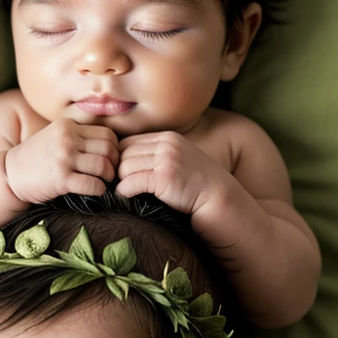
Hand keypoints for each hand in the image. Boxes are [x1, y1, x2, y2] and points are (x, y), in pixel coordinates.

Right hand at [4, 119, 118, 203]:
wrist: (9, 174)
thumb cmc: (36, 158)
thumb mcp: (55, 137)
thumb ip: (78, 137)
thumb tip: (111, 146)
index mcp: (68, 126)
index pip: (107, 134)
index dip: (115, 149)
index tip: (111, 160)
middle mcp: (67, 138)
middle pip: (109, 149)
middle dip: (114, 163)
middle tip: (110, 174)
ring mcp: (64, 158)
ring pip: (103, 166)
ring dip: (108, 178)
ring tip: (103, 182)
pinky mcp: (61, 179)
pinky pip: (92, 184)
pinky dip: (99, 190)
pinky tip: (96, 191)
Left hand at [115, 131, 229, 215]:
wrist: (218, 199)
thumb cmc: (195, 186)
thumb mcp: (176, 161)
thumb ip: (155, 156)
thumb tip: (120, 164)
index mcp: (167, 137)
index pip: (128, 143)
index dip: (121, 160)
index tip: (122, 176)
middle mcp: (166, 144)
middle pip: (123, 154)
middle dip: (119, 172)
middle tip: (121, 187)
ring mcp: (166, 159)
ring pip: (124, 168)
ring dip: (122, 182)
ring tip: (127, 193)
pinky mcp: (164, 177)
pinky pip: (130, 183)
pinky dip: (124, 192)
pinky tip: (128, 199)